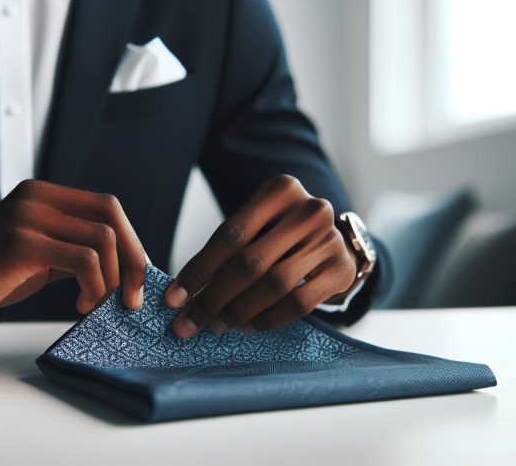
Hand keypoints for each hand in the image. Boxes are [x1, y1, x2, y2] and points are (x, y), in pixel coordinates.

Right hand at [0, 180, 147, 329]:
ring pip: (101, 239)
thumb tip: (127, 266)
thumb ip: (74, 248)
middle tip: (134, 297)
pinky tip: (81, 305)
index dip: (130, 241)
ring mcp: (27, 217)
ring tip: (96, 304)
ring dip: (113, 279)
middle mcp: (35, 197)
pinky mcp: (20, 244)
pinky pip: (82, 261)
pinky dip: (94, 287)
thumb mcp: (38, 253)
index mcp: (41, 194)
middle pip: (110, 215)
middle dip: (133, 259)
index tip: (135, 278)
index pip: (107, 205)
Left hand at [164, 174, 356, 337]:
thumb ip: (228, 249)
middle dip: (213, 298)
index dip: (198, 270)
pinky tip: (248, 326)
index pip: (230, 235)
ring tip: (216, 326)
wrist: (333, 238)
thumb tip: (183, 293)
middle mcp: (308, 210)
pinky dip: (268, 319)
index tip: (173, 298)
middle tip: (188, 323)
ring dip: (238, 312)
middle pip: (250, 263)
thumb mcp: (257, 224)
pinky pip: (298, 304)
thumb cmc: (280, 232)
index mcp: (280, 190)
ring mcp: (329, 240)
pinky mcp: (341, 270)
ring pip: (274, 285)